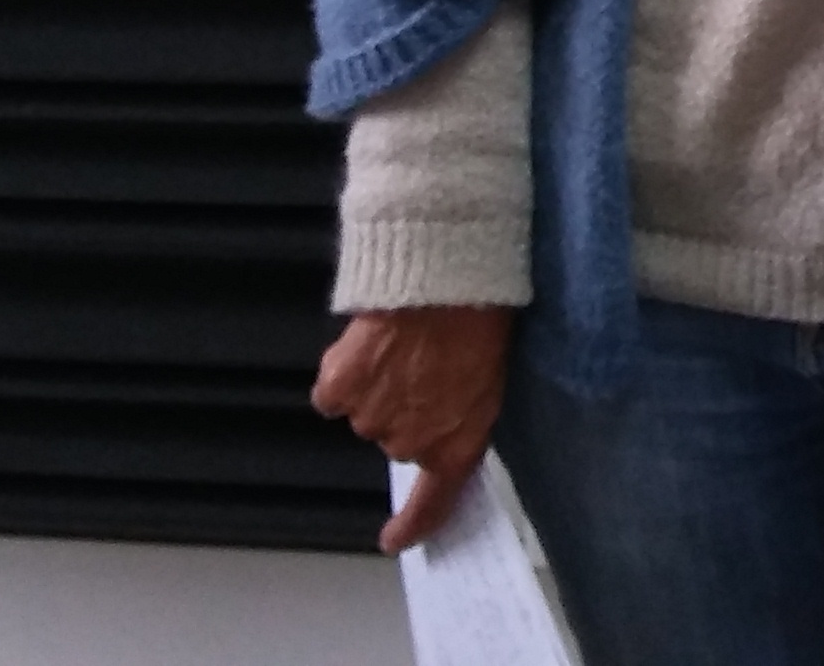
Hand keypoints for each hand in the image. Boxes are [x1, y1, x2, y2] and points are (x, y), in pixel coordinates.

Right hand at [314, 304, 513, 551]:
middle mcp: (410, 444)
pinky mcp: (338, 390)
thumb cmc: (480, 323)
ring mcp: (370, 419)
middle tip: (423, 369)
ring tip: (401, 348)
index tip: (393, 540)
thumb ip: (462, 416)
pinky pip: (332, 394)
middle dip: (407, 412)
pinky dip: (342, 375)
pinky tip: (365, 347)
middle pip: (396, 441)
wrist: (443, 284)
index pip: (433, 504)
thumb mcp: (491, 380)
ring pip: (364, 414)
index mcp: (457, 446)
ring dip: (376, 389)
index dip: (412, 526)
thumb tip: (443, 423)